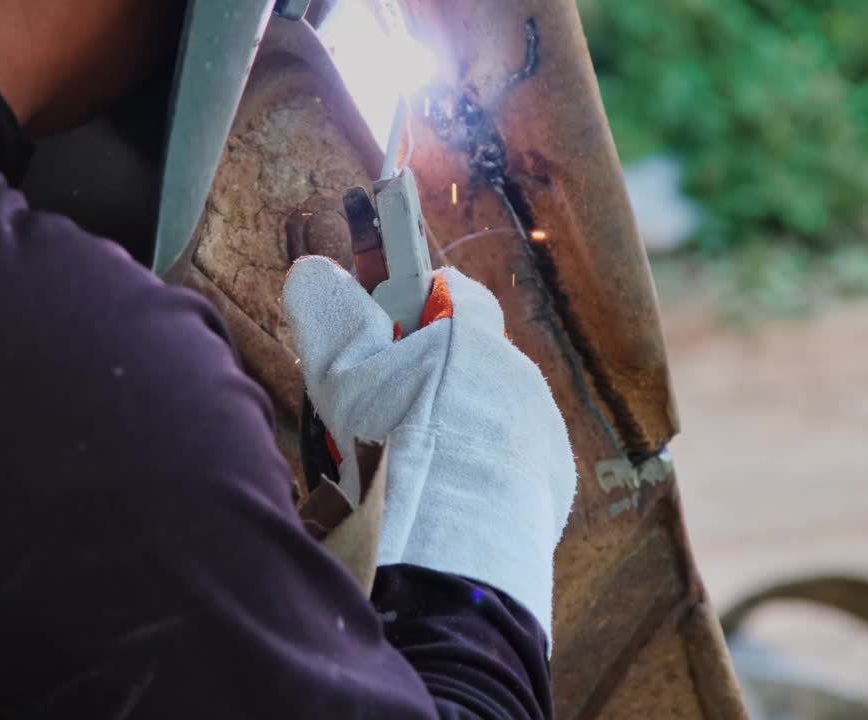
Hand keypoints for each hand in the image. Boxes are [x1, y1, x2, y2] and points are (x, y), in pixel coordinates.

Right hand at [282, 257, 575, 642]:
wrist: (450, 545)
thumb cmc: (391, 448)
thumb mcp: (341, 376)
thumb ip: (329, 316)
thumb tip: (313, 271)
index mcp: (474, 336)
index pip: (451, 289)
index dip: (414, 302)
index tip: (383, 330)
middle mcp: (519, 373)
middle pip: (472, 356)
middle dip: (432, 374)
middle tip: (384, 414)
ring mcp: (544, 430)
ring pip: (492, 413)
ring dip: (460, 426)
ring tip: (414, 468)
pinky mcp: (554, 483)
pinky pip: (515, 463)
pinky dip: (484, 473)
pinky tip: (447, 501)